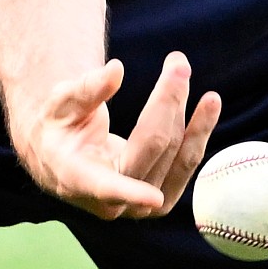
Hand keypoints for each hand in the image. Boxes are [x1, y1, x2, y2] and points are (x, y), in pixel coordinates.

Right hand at [11, 52, 221, 220]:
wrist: (63, 156)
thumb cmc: (59, 126)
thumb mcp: (61, 104)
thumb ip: (86, 89)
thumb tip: (116, 70)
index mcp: (79, 179)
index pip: (107, 187)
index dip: (129, 194)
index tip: (151, 198)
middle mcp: (112, 201)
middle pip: (153, 147)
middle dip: (169, 103)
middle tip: (178, 63)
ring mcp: (139, 205)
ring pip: (177, 158)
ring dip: (194, 120)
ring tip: (203, 87)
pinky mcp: (161, 197)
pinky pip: (186, 164)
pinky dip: (199, 132)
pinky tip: (208, 105)